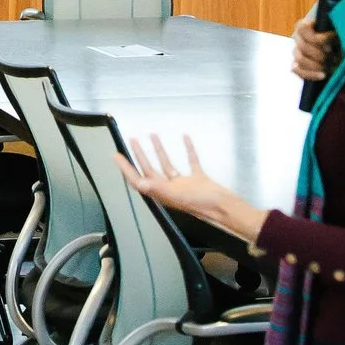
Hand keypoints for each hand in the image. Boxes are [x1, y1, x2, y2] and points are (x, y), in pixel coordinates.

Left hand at [115, 134, 263, 241]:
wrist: (228, 209)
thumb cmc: (204, 204)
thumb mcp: (179, 196)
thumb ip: (159, 189)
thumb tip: (140, 183)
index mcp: (163, 194)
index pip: (139, 180)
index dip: (126, 169)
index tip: (116, 155)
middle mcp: (171, 189)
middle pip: (150, 170)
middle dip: (140, 156)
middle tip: (132, 140)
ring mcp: (185, 185)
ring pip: (168, 165)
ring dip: (160, 151)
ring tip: (153, 135)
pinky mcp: (199, 180)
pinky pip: (190, 162)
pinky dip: (187, 150)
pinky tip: (184, 138)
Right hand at [291, 12, 334, 82]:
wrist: (339, 49)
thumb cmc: (339, 36)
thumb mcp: (338, 30)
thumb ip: (333, 31)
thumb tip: (335, 35)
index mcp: (305, 25)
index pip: (303, 29)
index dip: (317, 38)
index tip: (331, 45)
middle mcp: (298, 38)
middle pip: (303, 47)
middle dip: (320, 54)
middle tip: (335, 58)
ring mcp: (297, 52)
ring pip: (300, 60)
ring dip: (317, 65)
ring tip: (331, 67)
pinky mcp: (298, 66)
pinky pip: (299, 72)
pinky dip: (311, 74)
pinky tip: (324, 75)